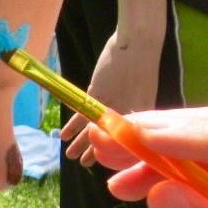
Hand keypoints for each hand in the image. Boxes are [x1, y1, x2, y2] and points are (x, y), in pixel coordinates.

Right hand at [62, 25, 163, 165]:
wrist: (138, 42)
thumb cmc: (142, 59)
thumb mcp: (143, 87)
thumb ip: (133, 104)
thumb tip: (120, 117)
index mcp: (142, 114)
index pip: (125, 139)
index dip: (113, 151)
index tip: (105, 159)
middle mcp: (127, 114)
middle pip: (109, 140)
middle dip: (96, 153)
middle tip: (86, 165)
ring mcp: (113, 105)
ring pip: (94, 130)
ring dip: (80, 144)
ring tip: (71, 157)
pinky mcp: (99, 95)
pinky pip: (83, 115)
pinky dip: (73, 125)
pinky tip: (64, 136)